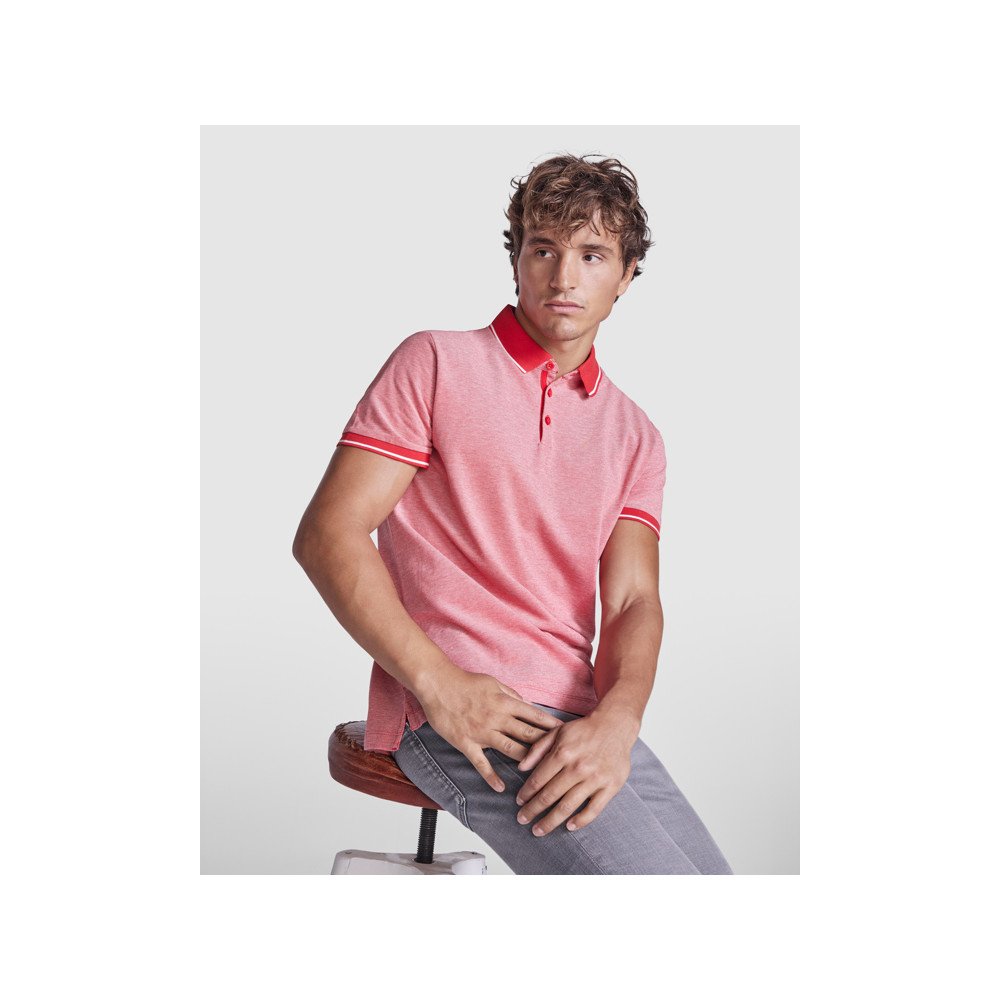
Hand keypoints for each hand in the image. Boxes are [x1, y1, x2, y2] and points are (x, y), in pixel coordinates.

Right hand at [418, 667, 564, 793]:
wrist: (438, 684)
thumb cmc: (466, 681)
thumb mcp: (494, 683)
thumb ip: (512, 696)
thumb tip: (529, 706)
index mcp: (505, 702)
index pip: (534, 715)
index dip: (551, 725)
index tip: (566, 734)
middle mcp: (497, 718)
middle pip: (527, 734)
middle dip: (546, 745)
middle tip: (561, 757)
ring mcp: (482, 732)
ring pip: (510, 749)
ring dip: (526, 761)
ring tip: (541, 774)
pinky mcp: (466, 743)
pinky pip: (481, 762)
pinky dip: (491, 776)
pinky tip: (501, 787)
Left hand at [512, 713, 634, 835]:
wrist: (615, 725)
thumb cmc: (584, 730)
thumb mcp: (557, 731)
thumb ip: (538, 749)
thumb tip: (521, 767)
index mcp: (562, 753)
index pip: (538, 780)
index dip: (526, 793)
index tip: (519, 802)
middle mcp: (577, 768)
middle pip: (549, 796)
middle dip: (533, 810)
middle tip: (522, 820)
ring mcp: (595, 779)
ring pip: (568, 806)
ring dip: (550, 821)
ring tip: (538, 830)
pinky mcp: (610, 786)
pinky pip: (594, 810)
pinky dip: (581, 820)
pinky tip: (569, 826)